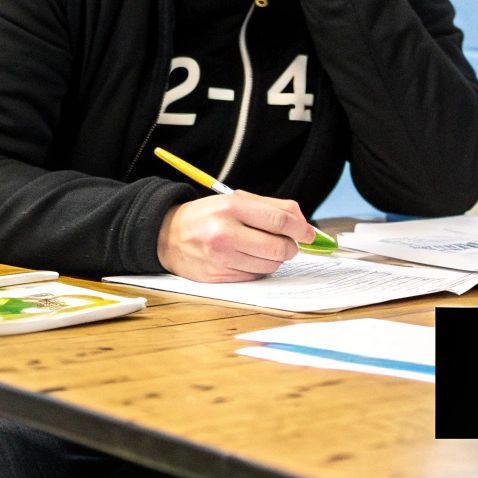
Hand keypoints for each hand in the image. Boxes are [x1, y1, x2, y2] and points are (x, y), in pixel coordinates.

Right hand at [155, 191, 316, 281]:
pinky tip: (246, 258)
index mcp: (232, 208)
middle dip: (291, 247)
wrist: (168, 235)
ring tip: (261, 248)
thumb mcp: (236, 200)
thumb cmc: (207, 216)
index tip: (309, 233)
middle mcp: (225, 233)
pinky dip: (258, 269)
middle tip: (288, 243)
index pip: (280, 221)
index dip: (301, 229)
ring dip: (274, 259)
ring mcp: (221, 258)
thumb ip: (272, 208)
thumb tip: (303, 224)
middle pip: (279, 247)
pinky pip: (254, 276)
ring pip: (270, 265)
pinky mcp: (218, 277)